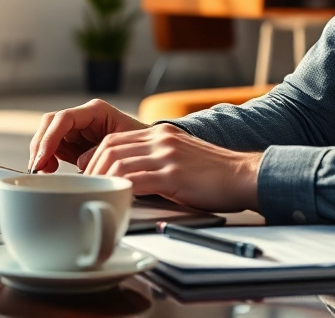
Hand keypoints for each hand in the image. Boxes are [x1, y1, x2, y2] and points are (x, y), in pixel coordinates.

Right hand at [28, 99, 146, 172]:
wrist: (148, 151)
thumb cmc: (140, 145)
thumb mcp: (124, 147)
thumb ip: (101, 152)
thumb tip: (80, 164)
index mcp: (96, 111)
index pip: (64, 119)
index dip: (50, 138)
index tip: (43, 160)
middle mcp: (83, 117)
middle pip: (50, 124)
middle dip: (41, 145)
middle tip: (39, 168)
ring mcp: (77, 129)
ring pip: (48, 134)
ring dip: (42, 153)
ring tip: (46, 172)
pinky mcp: (74, 142)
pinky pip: (54, 147)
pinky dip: (48, 158)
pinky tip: (50, 171)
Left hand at [83, 124, 261, 212]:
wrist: (245, 175)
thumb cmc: (216, 175)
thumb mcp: (181, 158)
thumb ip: (156, 162)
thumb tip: (130, 180)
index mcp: (161, 133)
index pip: (115, 140)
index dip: (95, 158)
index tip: (90, 177)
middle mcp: (161, 139)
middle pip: (110, 148)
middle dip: (93, 170)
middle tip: (88, 190)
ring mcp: (167, 155)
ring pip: (119, 162)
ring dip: (103, 181)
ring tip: (99, 197)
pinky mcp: (174, 174)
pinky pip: (137, 179)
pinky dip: (122, 190)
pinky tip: (118, 200)